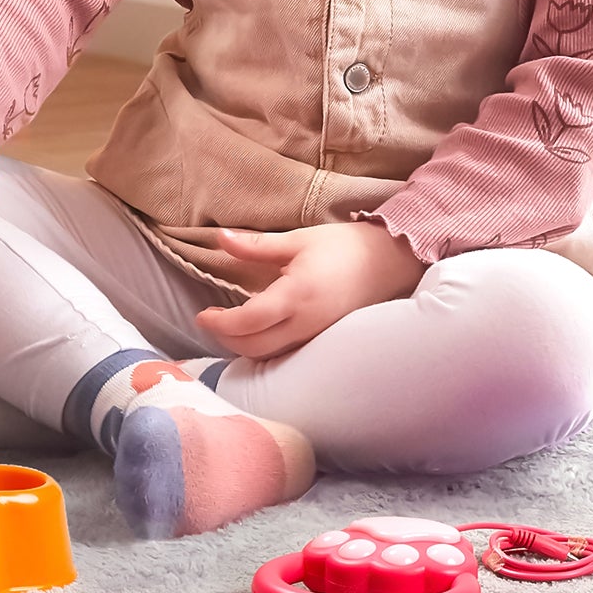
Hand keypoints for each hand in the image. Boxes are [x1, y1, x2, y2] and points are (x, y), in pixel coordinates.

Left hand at [194, 220, 427, 359]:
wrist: (391, 261)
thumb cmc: (344, 246)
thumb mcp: (297, 240)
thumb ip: (255, 245)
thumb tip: (220, 238)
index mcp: (296, 295)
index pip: (247, 322)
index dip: (219, 324)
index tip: (201, 314)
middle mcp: (306, 322)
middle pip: (254, 347)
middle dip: (225, 339)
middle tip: (210, 320)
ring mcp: (318, 335)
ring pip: (270, 355)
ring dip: (243, 347)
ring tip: (229, 326)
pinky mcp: (325, 339)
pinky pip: (288, 353)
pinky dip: (265, 348)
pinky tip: (257, 332)